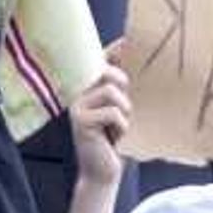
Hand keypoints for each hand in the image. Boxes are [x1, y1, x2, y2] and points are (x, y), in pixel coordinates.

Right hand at [69, 58, 131, 187]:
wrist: (103, 173)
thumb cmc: (116, 141)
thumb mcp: (121, 112)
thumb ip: (123, 91)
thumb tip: (135, 64)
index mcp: (89, 89)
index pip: (99, 61)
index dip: (113, 50)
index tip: (128, 40)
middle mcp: (79, 94)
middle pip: (107, 73)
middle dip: (123, 86)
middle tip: (126, 109)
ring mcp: (77, 107)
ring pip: (112, 92)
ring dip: (124, 111)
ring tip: (119, 128)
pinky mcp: (81, 121)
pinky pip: (112, 113)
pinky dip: (121, 126)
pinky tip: (115, 138)